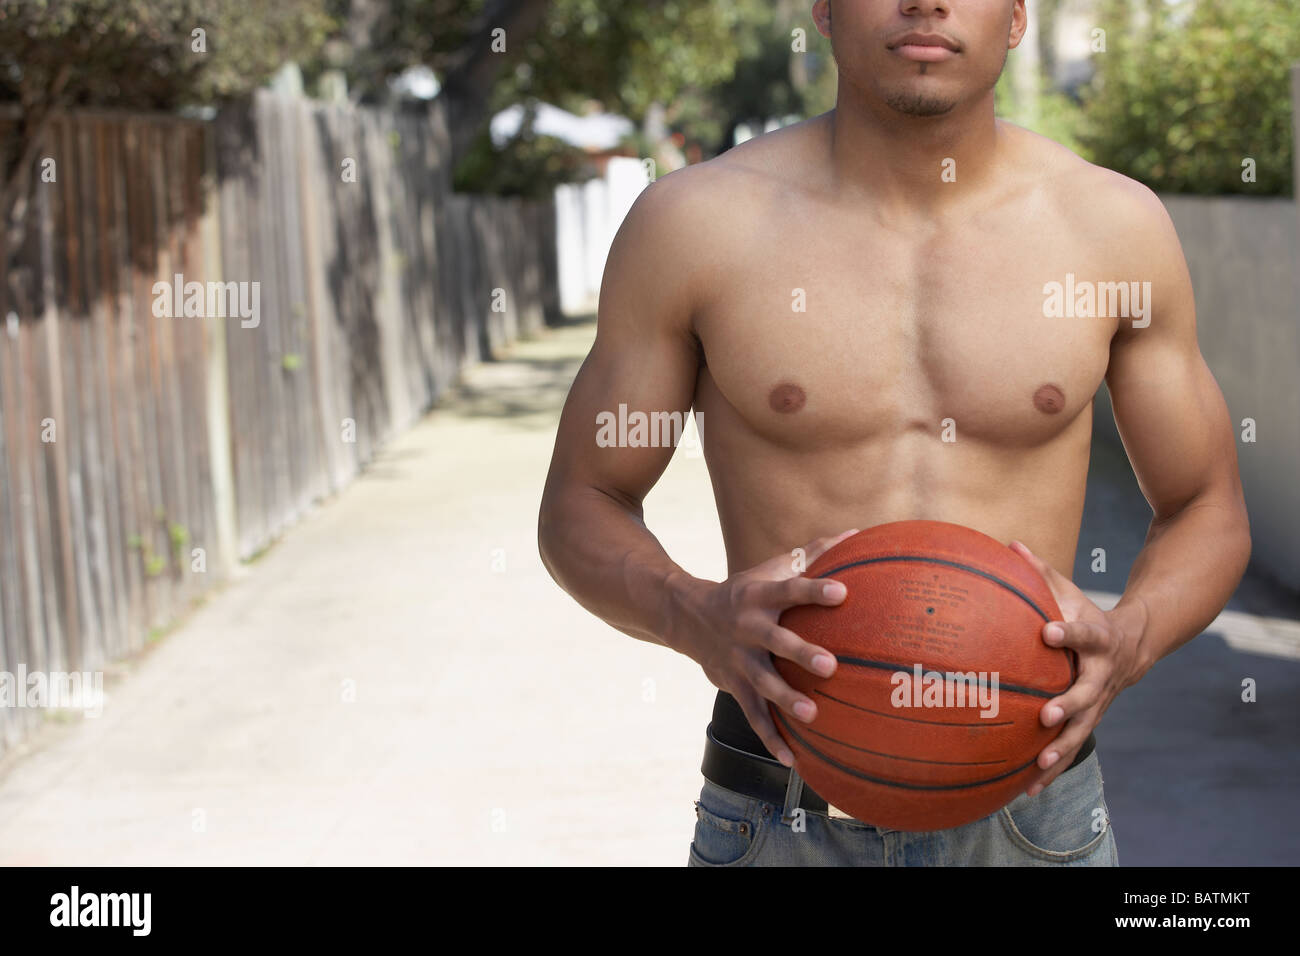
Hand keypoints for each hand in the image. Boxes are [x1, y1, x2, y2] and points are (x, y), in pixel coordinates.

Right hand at [671, 528, 859, 765]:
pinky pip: (753, 716)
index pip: (789, 590)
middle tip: (830, 665)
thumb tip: (856, 534)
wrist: (688, 616)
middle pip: (775, 641)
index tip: (842, 592)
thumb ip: (813, 553)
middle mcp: (747, 628)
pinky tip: (792, 759)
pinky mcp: (734, 686)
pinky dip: (770, 738)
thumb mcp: (770, 569)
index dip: (814, 590)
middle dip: (801, 654)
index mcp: (759, 596)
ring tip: (813, 715)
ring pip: (762, 683)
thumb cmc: (746, 590)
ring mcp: (739, 660)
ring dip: (786, 700)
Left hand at [1009, 540, 1149, 795]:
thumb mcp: (1070, 592)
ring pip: (1082, 730)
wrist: (1136, 643)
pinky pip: (1071, 747)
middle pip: (1088, 693)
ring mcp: (1099, 702)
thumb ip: (1040, 572)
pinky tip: (1028, 789)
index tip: (1048, 631)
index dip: (1068, 632)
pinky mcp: (1091, 721)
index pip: (1082, 633)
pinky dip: (1052, 768)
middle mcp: (1102, 675)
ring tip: (1040, 763)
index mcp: (1097, 638)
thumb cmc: (1088, 614)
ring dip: (1062, 748)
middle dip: (1069, 705)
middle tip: (1047, 715)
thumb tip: (1009, 543)